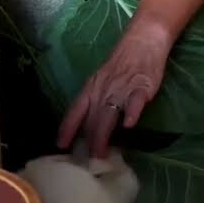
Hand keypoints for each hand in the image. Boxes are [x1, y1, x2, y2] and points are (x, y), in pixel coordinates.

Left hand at [56, 27, 170, 158]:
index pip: (75, 110)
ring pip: (109, 113)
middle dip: (89, 140)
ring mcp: (122, 88)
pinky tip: (129, 124)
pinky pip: (135, 101)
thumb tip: (89, 126)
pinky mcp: (142, 86)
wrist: (143, 41)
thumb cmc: (122, 63)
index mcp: (92, 88)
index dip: (67, 128)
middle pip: (93, 118)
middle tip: (88, 161)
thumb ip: (97, 101)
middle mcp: (103, 90)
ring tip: (101, 153)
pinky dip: (131, 112)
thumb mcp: (102, 80)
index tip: (60, 146)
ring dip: (103, 134)